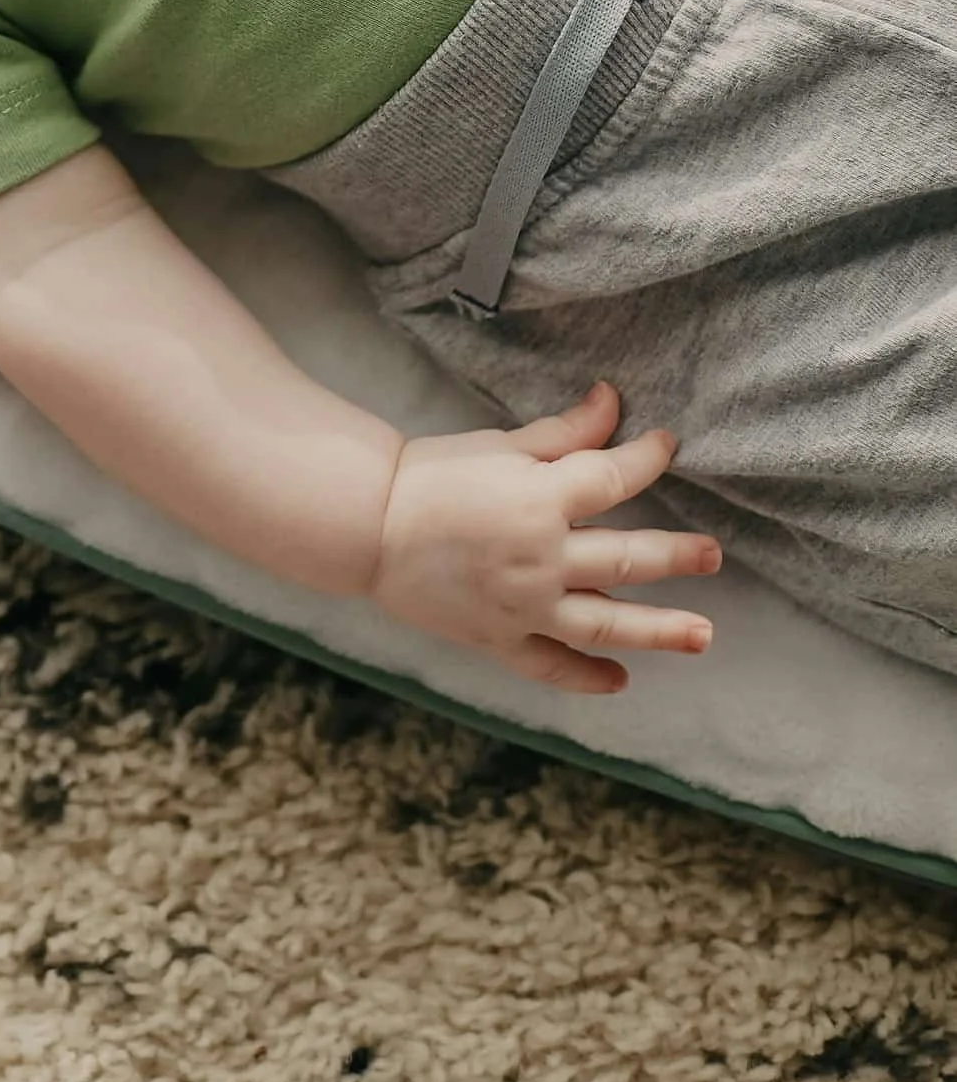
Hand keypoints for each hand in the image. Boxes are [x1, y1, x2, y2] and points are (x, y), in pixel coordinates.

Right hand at [369, 378, 720, 693]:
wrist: (369, 524)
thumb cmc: (433, 474)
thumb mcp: (501, 443)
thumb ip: (564, 432)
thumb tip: (613, 401)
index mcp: (541, 498)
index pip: (614, 477)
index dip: (647, 457)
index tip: (667, 445)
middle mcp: (542, 557)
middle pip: (627, 558)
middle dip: (676, 554)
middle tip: (712, 554)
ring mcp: (524, 606)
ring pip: (606, 623)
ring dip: (659, 631)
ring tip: (702, 635)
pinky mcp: (500, 639)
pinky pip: (552, 666)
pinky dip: (586, 678)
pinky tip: (619, 680)